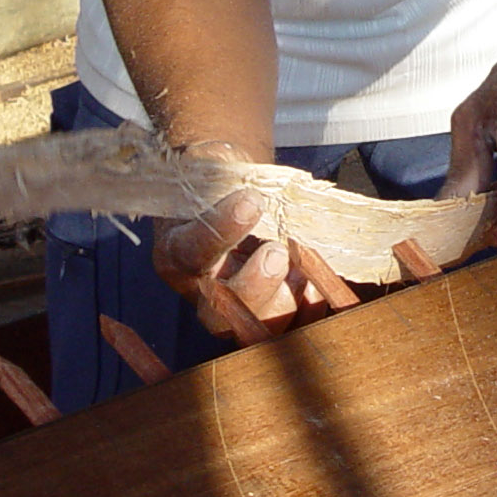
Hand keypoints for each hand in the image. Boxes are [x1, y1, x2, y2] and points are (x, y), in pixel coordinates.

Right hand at [153, 149, 323, 340]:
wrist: (233, 193)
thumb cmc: (222, 180)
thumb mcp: (213, 169)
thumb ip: (223, 178)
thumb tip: (250, 186)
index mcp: (178, 252)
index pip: (191, 251)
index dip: (220, 230)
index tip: (250, 201)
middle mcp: (203, 290)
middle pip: (219, 313)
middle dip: (253, 287)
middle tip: (276, 252)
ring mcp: (238, 307)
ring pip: (259, 326)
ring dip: (287, 298)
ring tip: (302, 265)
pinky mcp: (271, 311)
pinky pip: (293, 324)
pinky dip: (310, 306)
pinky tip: (319, 280)